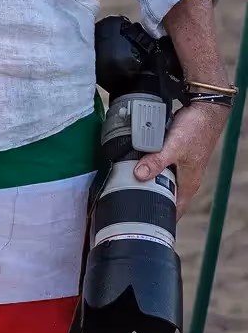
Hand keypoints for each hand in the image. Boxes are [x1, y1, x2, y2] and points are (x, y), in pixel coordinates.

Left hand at [133, 101, 228, 217]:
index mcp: (188, 184)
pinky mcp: (177, 153)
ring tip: (128, 181)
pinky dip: (151, 164)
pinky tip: (138, 160)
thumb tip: (138, 176)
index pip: (174, 210)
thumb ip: (156, 162)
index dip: (160, 217)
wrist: (205, 110)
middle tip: (127, 199)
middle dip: (149, 196)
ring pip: (162, 178)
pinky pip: (162, 164)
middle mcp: (186, 178)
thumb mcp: (173, 148)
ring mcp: (182, 166)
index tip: (142, 222)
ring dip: (148, 178)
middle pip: (165, 194)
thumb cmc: (195, 131)